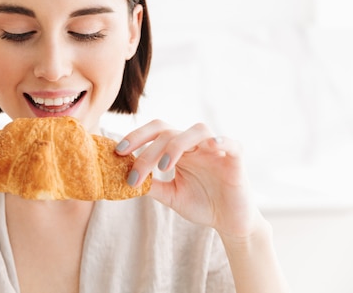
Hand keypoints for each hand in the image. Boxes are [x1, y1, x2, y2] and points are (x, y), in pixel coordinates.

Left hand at [116, 120, 259, 238]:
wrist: (230, 222)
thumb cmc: (201, 204)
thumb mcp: (170, 195)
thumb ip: (151, 185)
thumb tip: (123, 178)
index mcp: (178, 149)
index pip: (154, 133)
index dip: (135, 137)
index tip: (117, 152)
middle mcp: (195, 144)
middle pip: (168, 131)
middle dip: (148, 149)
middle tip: (135, 172)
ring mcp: (215, 149)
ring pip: (196, 130)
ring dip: (176, 145)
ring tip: (164, 168)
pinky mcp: (235, 159)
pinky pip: (231, 143)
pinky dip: (221, 141)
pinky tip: (212, 147)